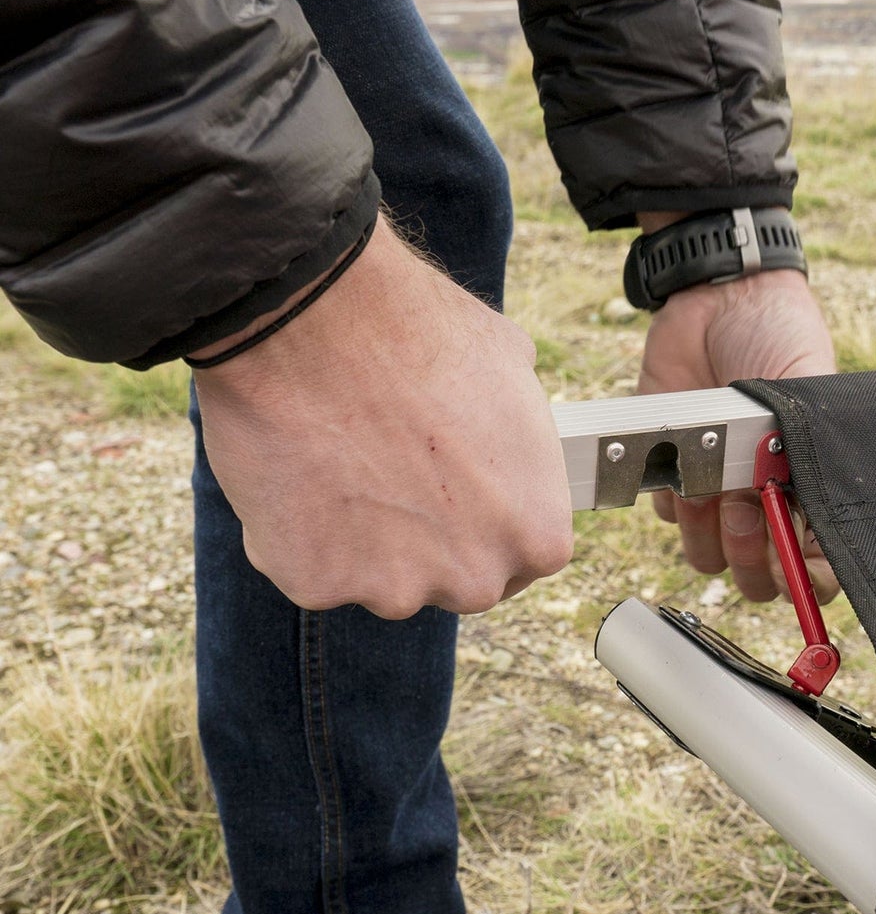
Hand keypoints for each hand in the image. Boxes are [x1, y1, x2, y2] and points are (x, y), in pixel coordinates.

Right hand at [194, 218, 572, 617]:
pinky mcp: (317, 584)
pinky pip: (311, 567)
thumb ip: (520, 429)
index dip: (488, 523)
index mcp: (538, 534)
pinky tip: (299, 472)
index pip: (525, 557)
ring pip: (380, 579)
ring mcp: (394, 589)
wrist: (315, 324)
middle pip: (455, 579)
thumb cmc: (419, 334)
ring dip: (364, 540)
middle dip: (430, 541)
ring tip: (342, 459)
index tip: (462, 500)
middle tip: (397, 478)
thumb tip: (511, 426)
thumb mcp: (510, 366)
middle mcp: (476, 578)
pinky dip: (301, 533)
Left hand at [636, 264, 837, 602]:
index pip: (816, 566)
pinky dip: (672, 497)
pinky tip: (683, 460)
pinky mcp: (671, 470)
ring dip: (707, 533)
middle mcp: (763, 498)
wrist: (717, 298)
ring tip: (710, 488)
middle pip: (758, 575)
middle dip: (751, 555)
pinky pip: (667, 515)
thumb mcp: (810, 395)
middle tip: (745, 508)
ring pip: (707, 556)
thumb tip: (814, 524)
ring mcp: (717, 489)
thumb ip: (810, 458)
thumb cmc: (778, 338)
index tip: (793, 563)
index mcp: (807, 485)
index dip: (806, 578)